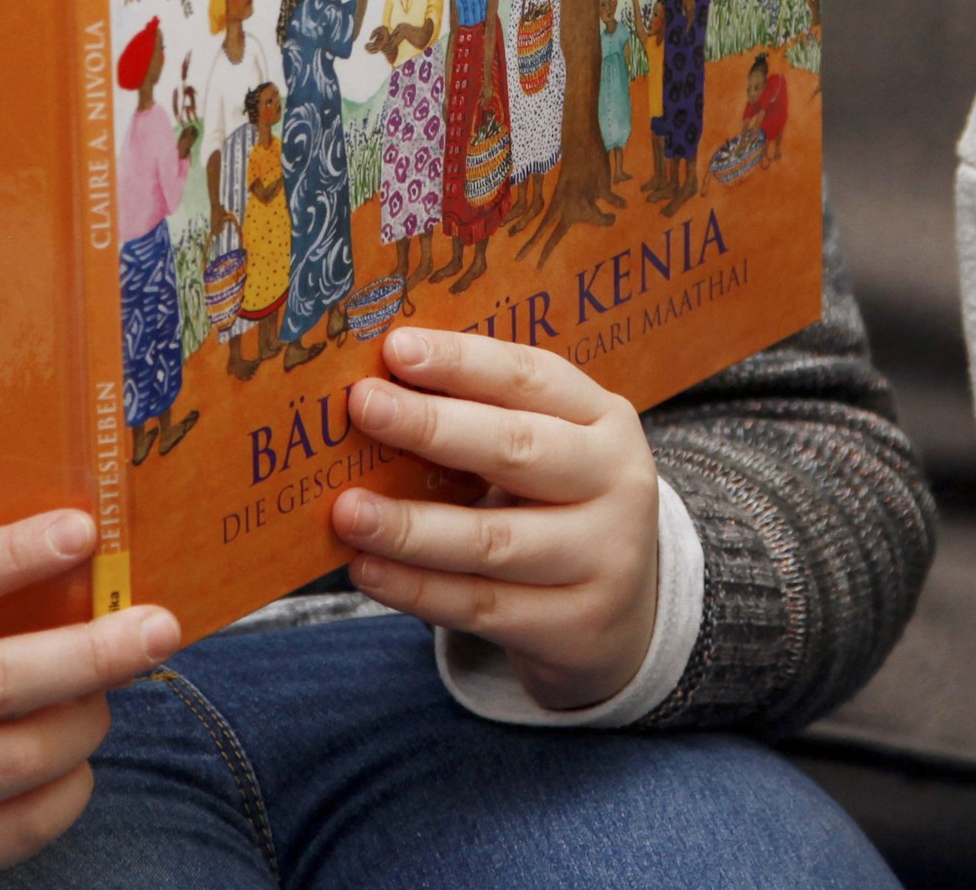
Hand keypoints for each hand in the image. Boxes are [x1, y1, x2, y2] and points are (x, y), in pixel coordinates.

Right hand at [0, 510, 179, 882]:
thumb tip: (93, 548)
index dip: (9, 556)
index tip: (83, 532)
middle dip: (88, 654)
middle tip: (158, 629)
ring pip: (14, 759)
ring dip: (83, 723)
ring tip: (99, 699)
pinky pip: (16, 828)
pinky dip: (68, 791)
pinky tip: (75, 762)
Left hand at [338, 327, 659, 710]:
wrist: (627, 614)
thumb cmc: (562, 506)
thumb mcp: (550, 449)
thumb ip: (482, 417)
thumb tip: (380, 386)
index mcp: (605, 420)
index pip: (533, 378)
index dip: (464, 362)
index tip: (396, 348)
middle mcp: (616, 484)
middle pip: (519, 450)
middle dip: (434, 426)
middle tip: (364, 406)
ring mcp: (602, 559)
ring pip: (493, 540)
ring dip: (412, 526)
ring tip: (348, 510)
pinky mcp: (574, 627)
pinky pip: (481, 606)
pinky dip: (417, 589)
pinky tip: (367, 569)